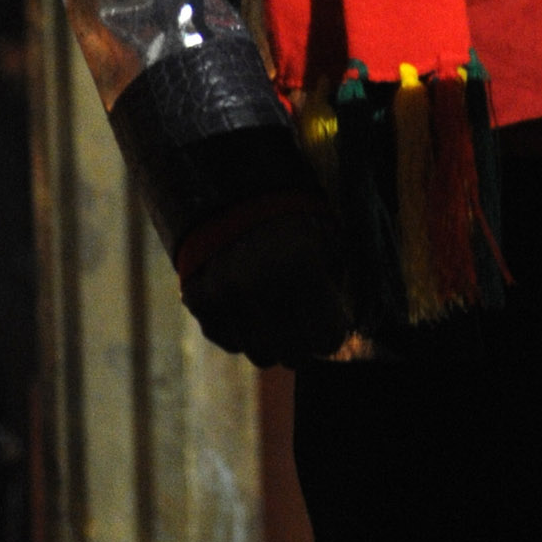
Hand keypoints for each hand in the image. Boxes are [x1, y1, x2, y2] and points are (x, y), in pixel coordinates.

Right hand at [178, 195, 353, 366]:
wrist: (233, 185)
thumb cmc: (295, 214)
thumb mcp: (329, 238)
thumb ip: (336, 284)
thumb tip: (342, 330)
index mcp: (300, 264)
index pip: (326, 339)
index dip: (334, 334)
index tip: (334, 326)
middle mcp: (259, 283)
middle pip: (292, 356)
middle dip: (305, 343)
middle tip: (308, 325)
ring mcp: (224, 293)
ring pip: (259, 354)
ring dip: (274, 340)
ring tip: (279, 309)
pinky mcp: (198, 298)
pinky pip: (228, 341)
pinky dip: (242, 330)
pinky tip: (250, 301)